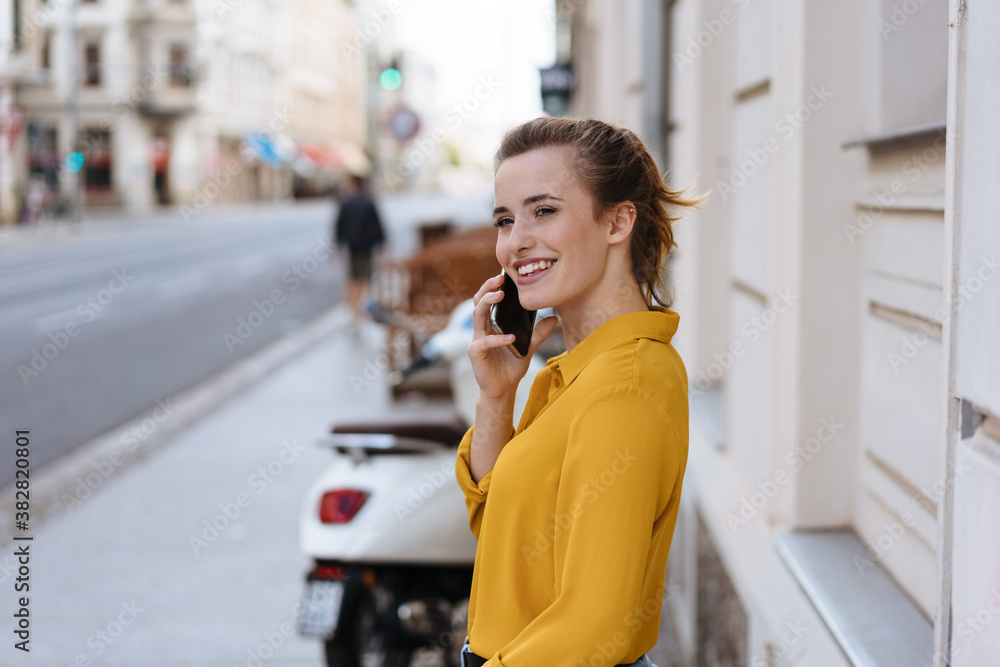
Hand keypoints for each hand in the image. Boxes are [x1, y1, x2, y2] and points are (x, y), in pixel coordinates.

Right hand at [467, 273, 558, 400]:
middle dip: (488, 287)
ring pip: (477, 315)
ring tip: (500, 295)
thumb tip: (554, 318)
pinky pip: (485, 342)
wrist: (503, 389)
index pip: (488, 300)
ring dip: (488, 302)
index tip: (505, 275)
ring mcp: (477, 340)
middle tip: (500, 278)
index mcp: (492, 324)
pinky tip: (511, 338)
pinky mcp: (476, 353)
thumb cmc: (511, 367)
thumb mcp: (529, 347)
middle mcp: (482, 329)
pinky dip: (498, 338)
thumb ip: (538, 333)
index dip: (493, 286)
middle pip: (479, 301)